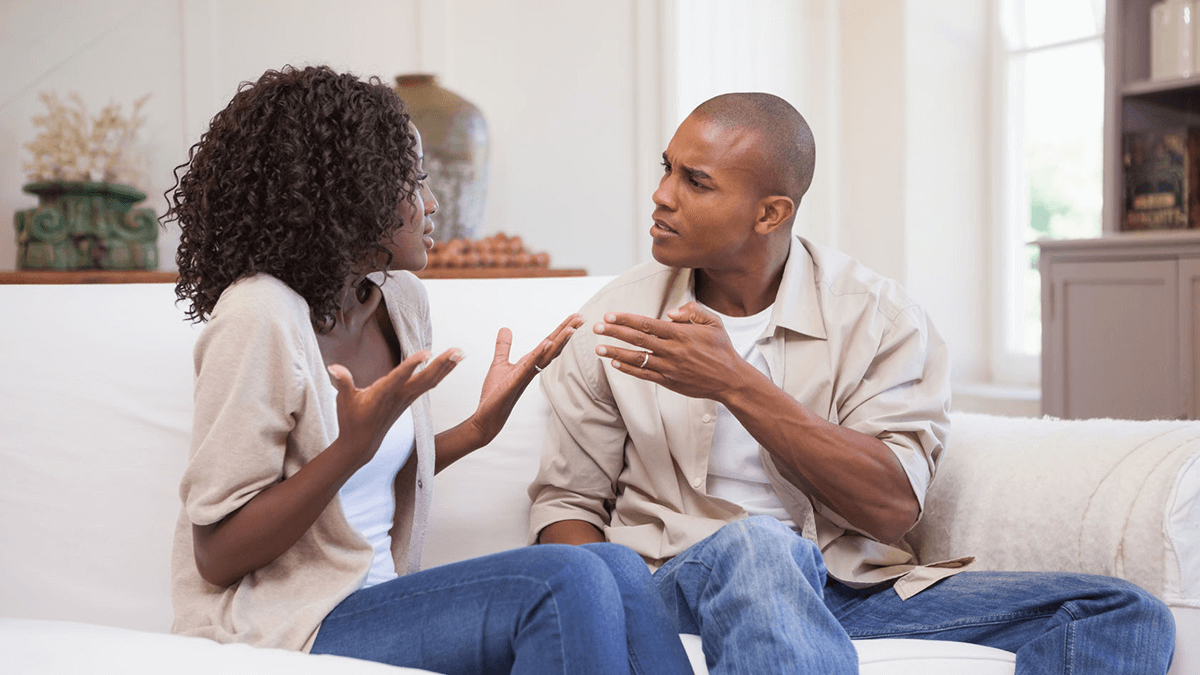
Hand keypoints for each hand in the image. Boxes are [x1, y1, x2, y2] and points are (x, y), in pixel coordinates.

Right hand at [327, 348, 461, 465]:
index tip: (426, 352)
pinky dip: (440, 374)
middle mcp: (399, 396)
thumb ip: (343, 382)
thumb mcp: (343, 400)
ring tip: (460, 353)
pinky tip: (449, 365)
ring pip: (430, 381)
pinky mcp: (409, 400)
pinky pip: (428, 385)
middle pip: (424, 379)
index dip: (412, 364)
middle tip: (458, 350)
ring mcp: (406, 399)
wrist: (361, 444)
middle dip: (442, 364)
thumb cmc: (351, 420)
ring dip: (446, 367)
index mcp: (383, 394)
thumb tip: (333, 366)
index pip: (399, 377)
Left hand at [469, 313, 583, 443]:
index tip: (574, 318)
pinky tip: (546, 343)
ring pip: (546, 357)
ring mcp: (525, 376)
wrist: (488, 417)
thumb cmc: (496, 394)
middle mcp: (532, 369)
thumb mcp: (499, 364)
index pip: (549, 344)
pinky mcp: (514, 383)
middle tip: (581, 318)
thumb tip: (505, 328)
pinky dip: (537, 354)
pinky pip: (528, 366)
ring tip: (571, 329)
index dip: (561, 330)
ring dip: (558, 343)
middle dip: (566, 333)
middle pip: (553, 348)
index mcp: (530, 363)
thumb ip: (503, 346)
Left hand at [594, 301, 757, 400]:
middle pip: (637, 340)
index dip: (626, 319)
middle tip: (597, 327)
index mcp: (681, 334)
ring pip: (637, 359)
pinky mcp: (669, 381)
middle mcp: (672, 350)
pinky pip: (645, 375)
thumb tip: (669, 313)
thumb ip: (691, 312)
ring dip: (616, 353)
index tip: (610, 315)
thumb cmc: (722, 349)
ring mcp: (669, 368)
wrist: (730, 379)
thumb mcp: (713, 323)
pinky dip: (629, 369)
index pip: (647, 324)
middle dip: (614, 333)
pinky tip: (615, 364)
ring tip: (598, 348)